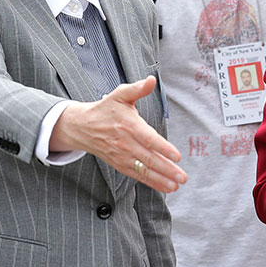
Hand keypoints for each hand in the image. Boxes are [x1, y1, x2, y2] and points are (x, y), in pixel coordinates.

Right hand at [52, 76, 186, 193]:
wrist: (83, 127)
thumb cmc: (106, 109)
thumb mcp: (120, 94)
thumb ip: (137, 88)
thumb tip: (151, 80)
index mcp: (128, 125)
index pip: (148, 138)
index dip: (162, 148)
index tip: (176, 155)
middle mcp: (125, 143)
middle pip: (149, 158)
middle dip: (167, 169)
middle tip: (182, 176)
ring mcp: (122, 156)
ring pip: (144, 170)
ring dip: (161, 179)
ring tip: (176, 184)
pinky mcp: (120, 164)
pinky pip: (138, 175)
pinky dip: (152, 182)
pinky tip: (165, 186)